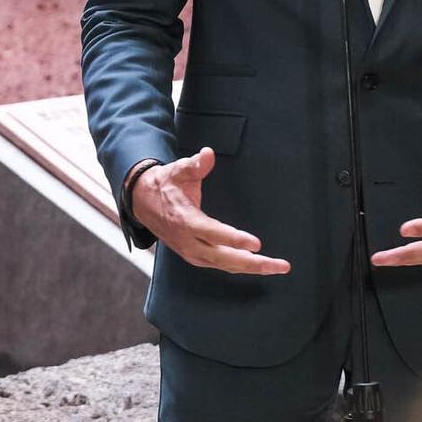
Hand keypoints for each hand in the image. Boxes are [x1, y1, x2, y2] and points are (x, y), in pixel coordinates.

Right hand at [130, 147, 290, 274]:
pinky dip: (240, 267)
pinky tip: (258, 266)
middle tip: (279, 265)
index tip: (256, 243)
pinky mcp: (195, 256)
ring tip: (277, 267)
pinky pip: (221, 265)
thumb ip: (195, 164)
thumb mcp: (177, 170)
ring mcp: (192, 252)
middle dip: (254, 263)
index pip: (213, 233)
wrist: (143, 203)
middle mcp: (189, 242)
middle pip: (224, 258)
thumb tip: (208, 153)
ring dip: (252, 268)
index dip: (234, 239)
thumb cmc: (165, 185)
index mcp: (185, 220)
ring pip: (225, 265)